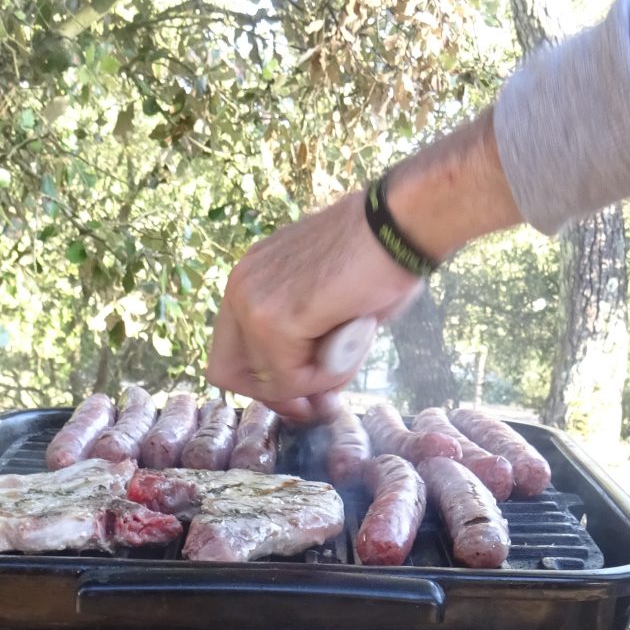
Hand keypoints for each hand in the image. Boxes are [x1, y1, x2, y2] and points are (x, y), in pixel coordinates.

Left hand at [205, 190, 423, 421]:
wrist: (401, 224)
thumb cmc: (380, 257)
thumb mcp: (328, 306)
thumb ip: (308, 344)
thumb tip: (310, 398)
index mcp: (250, 277)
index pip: (230, 351)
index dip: (264, 382)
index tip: (304, 397)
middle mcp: (240, 286)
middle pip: (228, 373)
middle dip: (277, 396)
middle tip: (317, 404)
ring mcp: (252, 302)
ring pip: (269, 381)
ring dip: (316, 380)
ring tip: (353, 343)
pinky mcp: (274, 320)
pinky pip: (292, 378)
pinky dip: (328, 374)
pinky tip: (354, 338)